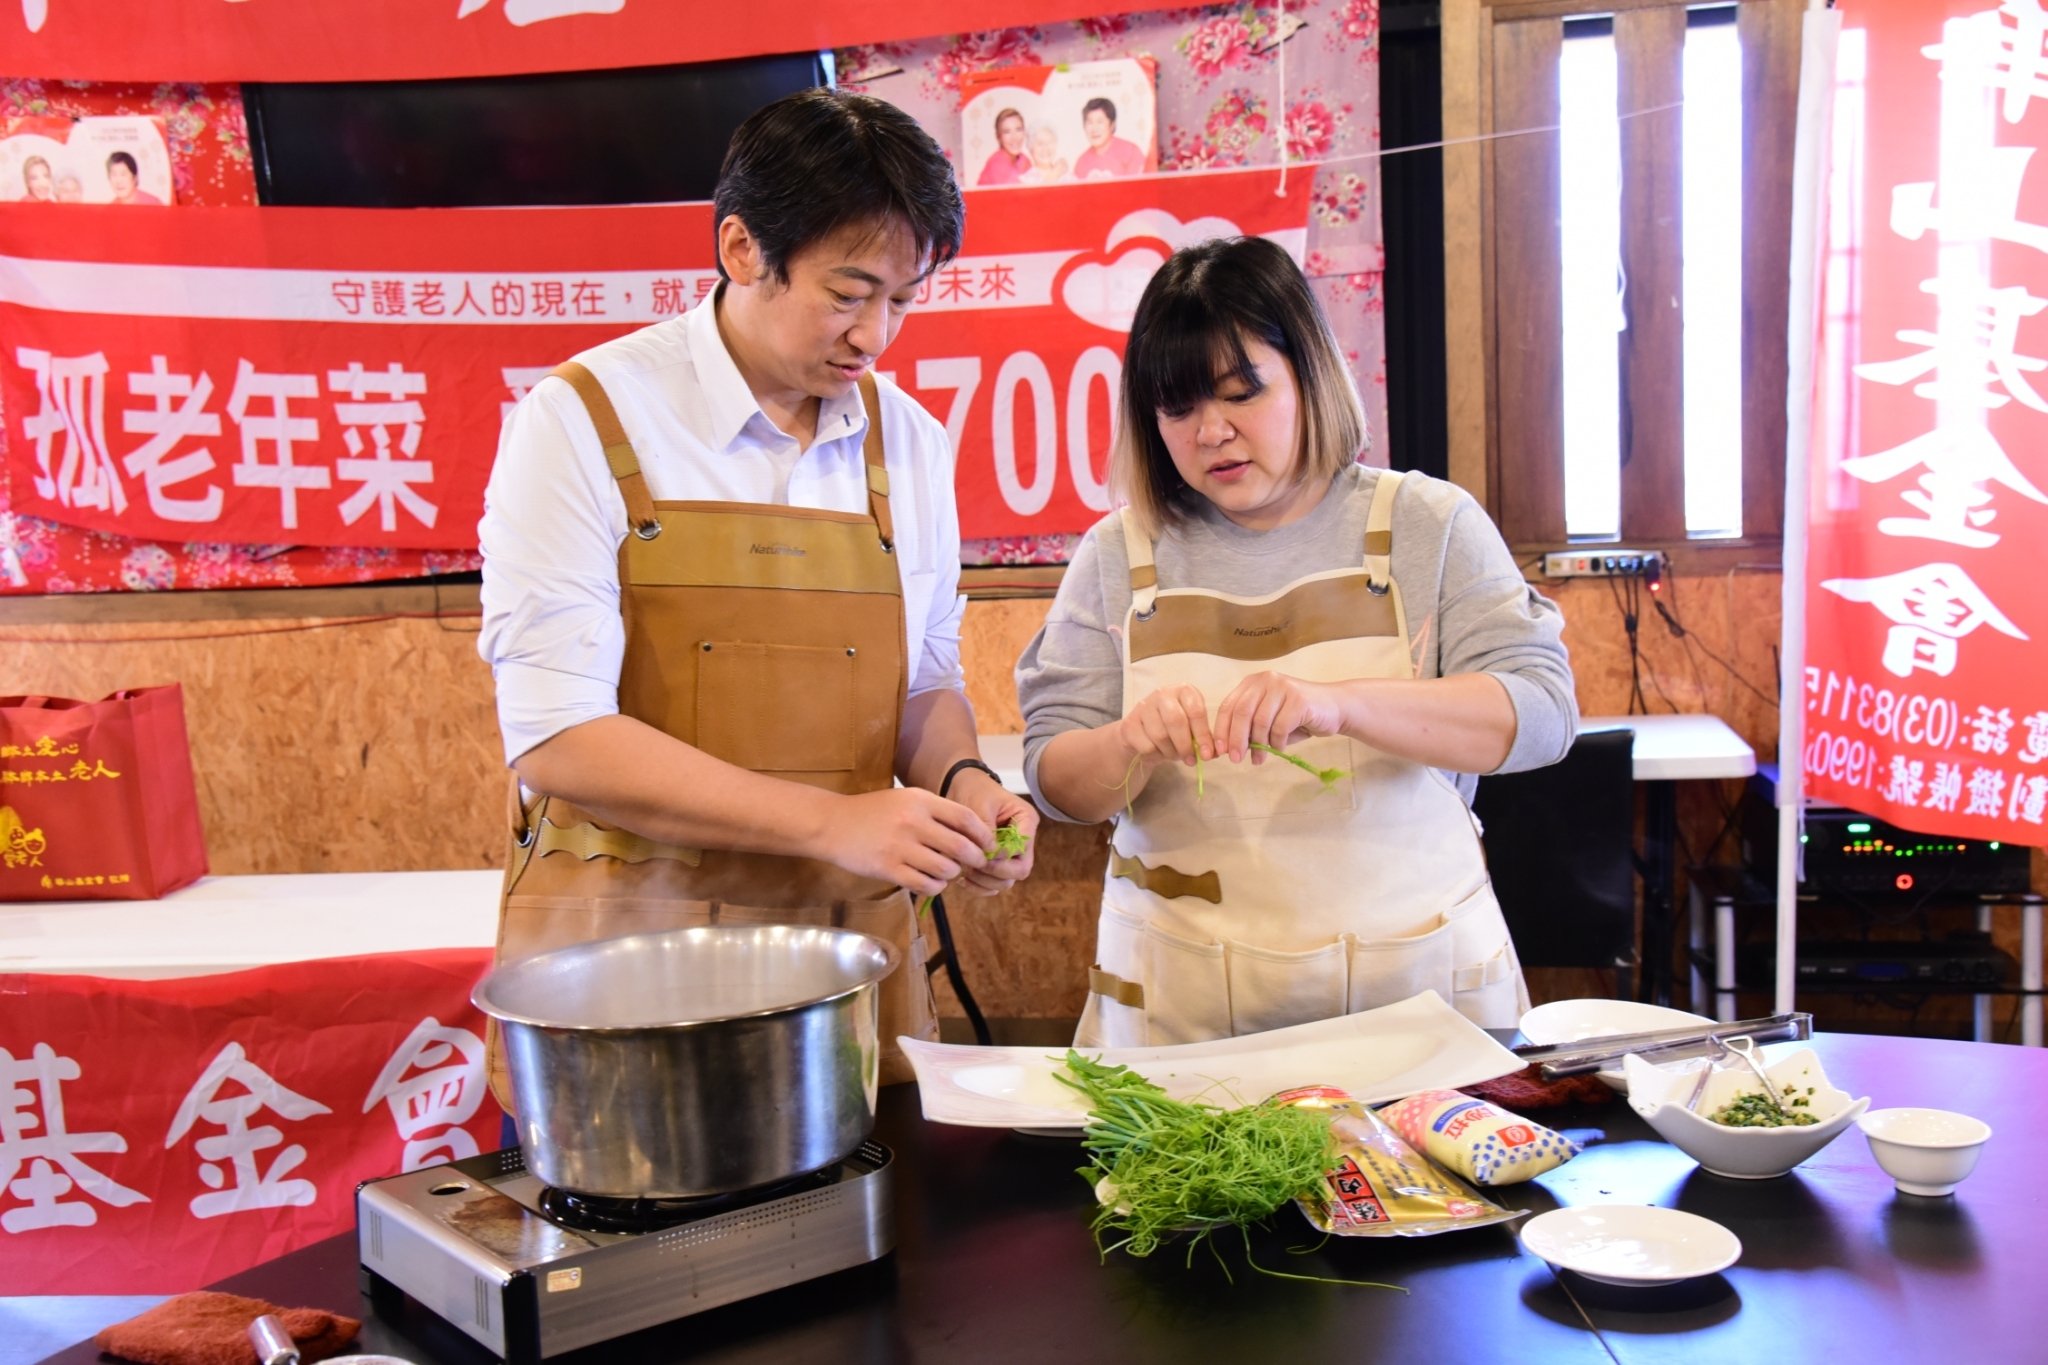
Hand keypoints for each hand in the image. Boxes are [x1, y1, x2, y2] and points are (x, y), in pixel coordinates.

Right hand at [816, 788, 993, 896]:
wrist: (833, 824)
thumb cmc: (873, 811)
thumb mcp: (905, 798)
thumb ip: (936, 811)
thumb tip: (972, 832)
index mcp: (920, 801)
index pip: (966, 818)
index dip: (983, 834)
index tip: (989, 844)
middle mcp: (913, 822)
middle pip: (961, 846)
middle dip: (976, 859)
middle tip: (976, 863)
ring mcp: (900, 847)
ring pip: (946, 869)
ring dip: (953, 874)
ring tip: (947, 872)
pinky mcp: (889, 869)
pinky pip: (925, 884)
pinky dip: (936, 887)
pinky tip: (932, 882)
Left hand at [944, 768, 1039, 896]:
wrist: (963, 789)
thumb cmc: (974, 791)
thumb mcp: (979, 805)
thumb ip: (985, 830)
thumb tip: (988, 856)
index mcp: (1026, 820)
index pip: (1023, 847)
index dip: (1004, 855)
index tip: (983, 853)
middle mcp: (1023, 840)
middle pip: (1020, 870)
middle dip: (996, 872)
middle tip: (973, 866)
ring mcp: (1011, 855)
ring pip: (1007, 881)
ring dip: (986, 881)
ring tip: (965, 872)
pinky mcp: (997, 864)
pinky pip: (993, 884)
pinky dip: (979, 886)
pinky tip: (962, 879)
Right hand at [1116, 685, 1215, 769]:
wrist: (1142, 735)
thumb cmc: (1173, 731)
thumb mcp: (1192, 731)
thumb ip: (1204, 740)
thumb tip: (1214, 753)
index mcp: (1184, 691)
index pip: (1196, 710)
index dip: (1203, 735)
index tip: (1207, 754)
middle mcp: (1163, 693)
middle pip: (1176, 721)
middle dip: (1185, 745)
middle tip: (1190, 760)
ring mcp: (1143, 707)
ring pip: (1160, 735)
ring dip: (1170, 752)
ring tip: (1173, 754)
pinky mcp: (1129, 723)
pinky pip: (1146, 745)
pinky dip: (1155, 755)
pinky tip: (1157, 752)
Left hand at [1214, 672, 1345, 762]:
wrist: (1334, 708)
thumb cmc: (1296, 717)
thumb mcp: (1267, 721)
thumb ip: (1248, 729)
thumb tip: (1226, 749)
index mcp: (1253, 683)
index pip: (1228, 706)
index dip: (1221, 729)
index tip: (1220, 751)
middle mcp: (1266, 680)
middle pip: (1241, 712)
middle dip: (1236, 739)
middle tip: (1235, 759)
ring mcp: (1283, 687)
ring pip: (1260, 721)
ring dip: (1258, 745)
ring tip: (1259, 759)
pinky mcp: (1299, 699)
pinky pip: (1280, 727)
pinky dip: (1277, 743)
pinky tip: (1279, 748)